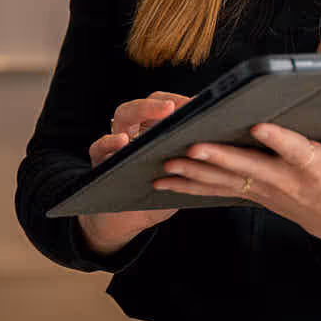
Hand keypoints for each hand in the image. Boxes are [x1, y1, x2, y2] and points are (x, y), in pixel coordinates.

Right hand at [77, 92, 189, 255]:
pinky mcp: (100, 162)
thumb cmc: (158, 194)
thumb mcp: (179, 175)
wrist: (128, 220)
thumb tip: (220, 146)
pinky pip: (99, 147)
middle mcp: (135, 130)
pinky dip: (109, 142)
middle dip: (163, 101)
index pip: (165, 105)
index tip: (199, 104)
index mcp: (154, 130)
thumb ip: (192, 160)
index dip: (181, 102)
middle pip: (148, 102)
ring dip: (141, 111)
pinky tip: (122, 142)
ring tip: (160, 114)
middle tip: (178, 106)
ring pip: (123, 115)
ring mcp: (116, 143)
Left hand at [153, 114, 320, 248]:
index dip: (278, 140)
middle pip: (249, 168)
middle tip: (192, 148)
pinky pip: (217, 190)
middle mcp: (286, 180)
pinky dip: (190, 187)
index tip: (259, 127)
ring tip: (166, 165)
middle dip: (219, 159)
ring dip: (195, 174)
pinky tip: (163, 182)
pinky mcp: (252, 194)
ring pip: (226, 181)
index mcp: (315, 167)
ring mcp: (266, 190)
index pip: (295, 151)